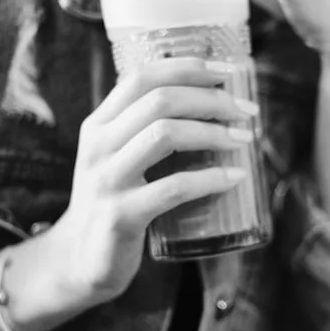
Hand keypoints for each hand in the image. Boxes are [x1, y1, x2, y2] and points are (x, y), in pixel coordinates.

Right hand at [33, 57, 258, 314]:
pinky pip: (173, 188)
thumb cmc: (116, 203)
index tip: (227, 72)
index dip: (187, 68)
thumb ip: (148, 131)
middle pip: (159, 101)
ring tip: (245, 139)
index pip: (142, 77)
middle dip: (211, 99)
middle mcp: (98, 146)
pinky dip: (211, 178)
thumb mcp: (119, 159)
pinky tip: (235, 177)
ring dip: (213, 132)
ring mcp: (107, 180)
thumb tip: (213, 104)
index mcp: (99, 125)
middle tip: (248, 111)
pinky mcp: (120, 216)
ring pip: (165, 135)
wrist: (82, 262)